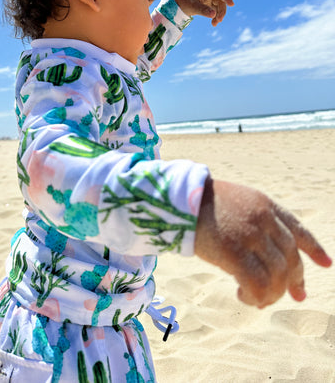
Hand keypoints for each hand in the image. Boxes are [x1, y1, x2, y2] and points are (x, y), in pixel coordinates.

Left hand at [173, 0, 233, 25]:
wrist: (175, 6)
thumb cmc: (183, 3)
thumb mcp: (193, 7)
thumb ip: (204, 11)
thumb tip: (214, 15)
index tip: (232, 4)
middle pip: (220, 2)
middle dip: (221, 11)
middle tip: (219, 21)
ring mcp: (207, 1)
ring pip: (218, 7)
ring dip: (218, 15)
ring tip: (215, 24)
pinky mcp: (205, 6)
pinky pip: (213, 11)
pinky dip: (214, 17)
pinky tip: (213, 24)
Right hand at [194, 178, 331, 307]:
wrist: (180, 199)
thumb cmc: (200, 203)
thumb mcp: (235, 203)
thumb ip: (254, 221)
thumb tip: (264, 254)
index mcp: (264, 205)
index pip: (296, 229)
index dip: (313, 247)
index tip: (325, 264)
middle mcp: (263, 219)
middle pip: (289, 256)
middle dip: (295, 279)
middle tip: (297, 296)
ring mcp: (250, 235)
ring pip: (277, 274)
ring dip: (273, 292)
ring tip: (261, 300)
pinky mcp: (234, 252)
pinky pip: (257, 283)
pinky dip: (255, 296)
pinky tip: (244, 297)